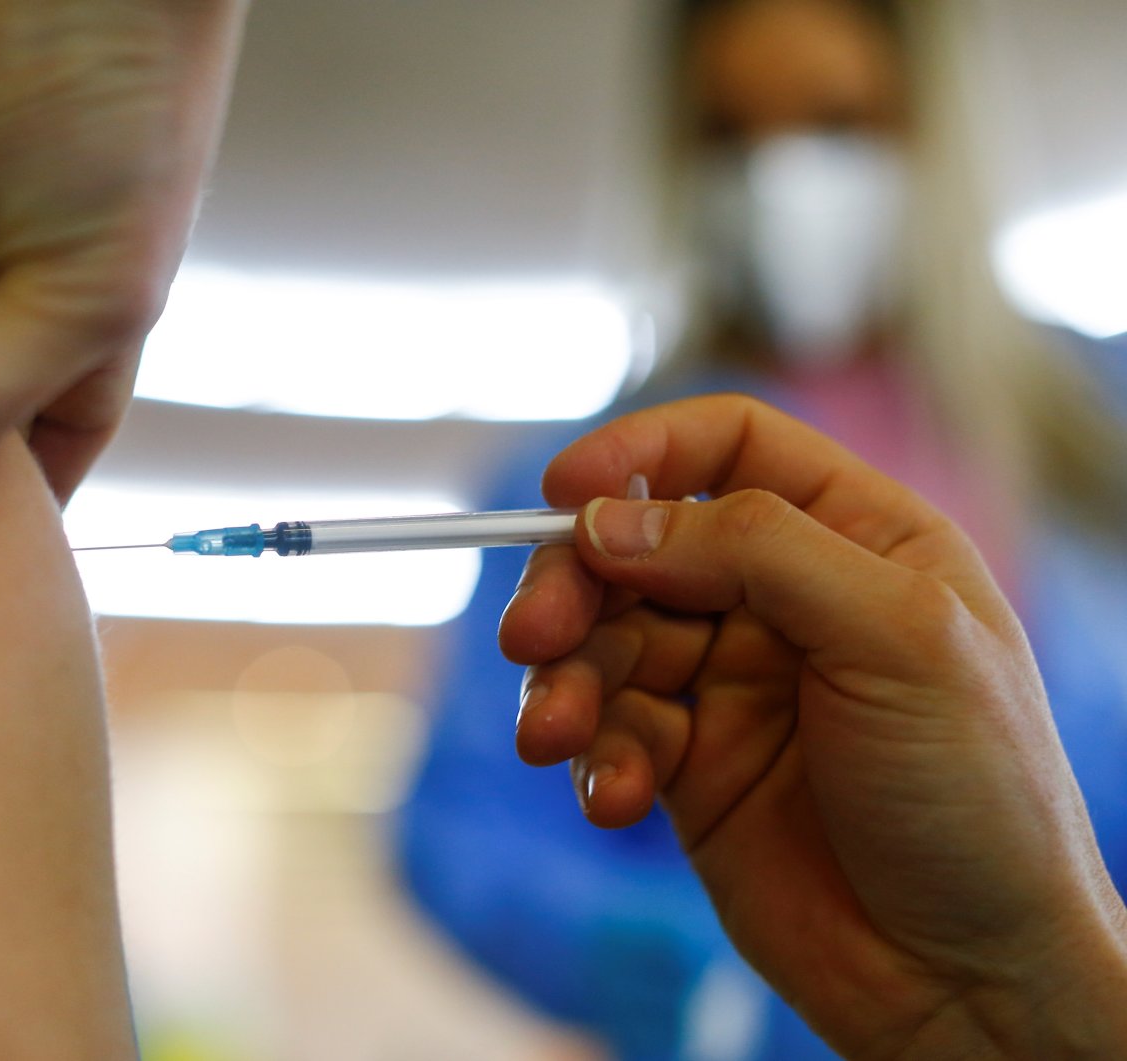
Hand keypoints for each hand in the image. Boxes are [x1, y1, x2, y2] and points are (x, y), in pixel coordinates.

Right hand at [500, 395, 1126, 1057]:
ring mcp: (733, 684)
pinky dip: (595, 758)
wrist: (967, 978)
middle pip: (640, 544)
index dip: (640, 450)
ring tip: (553, 737)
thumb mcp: (895, 637)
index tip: (561, 493)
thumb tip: (610, 520)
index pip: (730, 446)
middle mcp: (786, 599)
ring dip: (566, 683)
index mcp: (857, 538)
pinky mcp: (692, 766)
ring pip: (607, 641)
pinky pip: (610, 733)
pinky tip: (616, 800)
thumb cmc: (976, 796)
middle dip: (574, 585)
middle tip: (531, 637)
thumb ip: (755, 551)